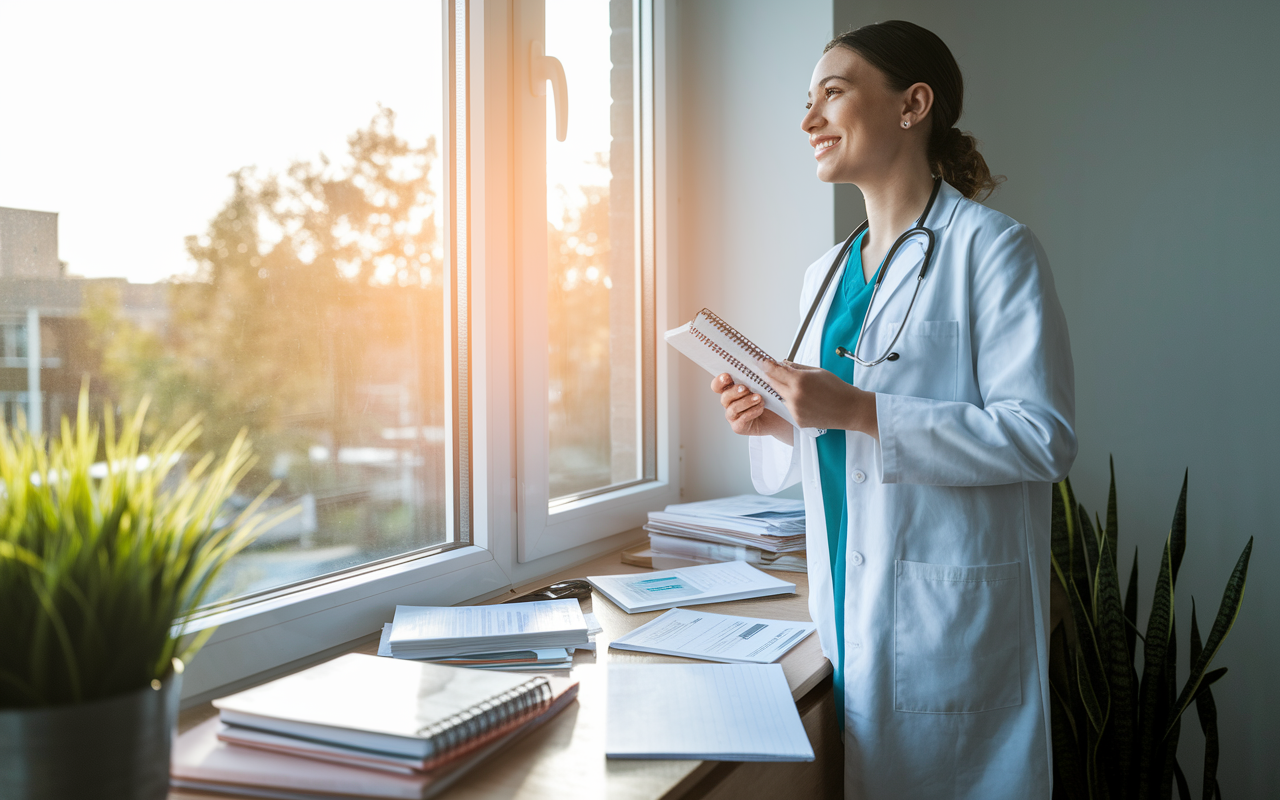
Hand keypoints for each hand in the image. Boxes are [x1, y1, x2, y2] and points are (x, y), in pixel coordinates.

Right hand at [710, 373, 792, 444]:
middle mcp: (730, 402)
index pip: (718, 385)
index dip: (719, 381)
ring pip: (732, 409)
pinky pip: (740, 420)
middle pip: (724, 397)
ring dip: (745, 402)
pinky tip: (760, 408)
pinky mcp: (739, 426)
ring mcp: (733, 415)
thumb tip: (763, 361)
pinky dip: (750, 413)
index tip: (727, 376)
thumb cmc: (770, 398)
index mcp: (732, 389)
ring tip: (759, 398)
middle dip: (734, 392)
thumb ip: (761, 373)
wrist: (780, 416)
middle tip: (745, 388)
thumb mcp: (766, 382)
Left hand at [759, 360, 878, 437]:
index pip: (774, 371)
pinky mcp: (797, 420)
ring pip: (780, 396)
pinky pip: (788, 408)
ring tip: (794, 387)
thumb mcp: (817, 371)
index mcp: (799, 381)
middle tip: (769, 371)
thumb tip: (782, 364)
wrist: (849, 409)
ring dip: (781, 390)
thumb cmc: (836, 388)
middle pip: (773, 384)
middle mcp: (794, 396)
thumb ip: (796, 367)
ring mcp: (795, 410)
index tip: (761, 362)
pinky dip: (791, 402)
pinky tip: (803, 400)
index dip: (766, 365)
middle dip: (771, 377)